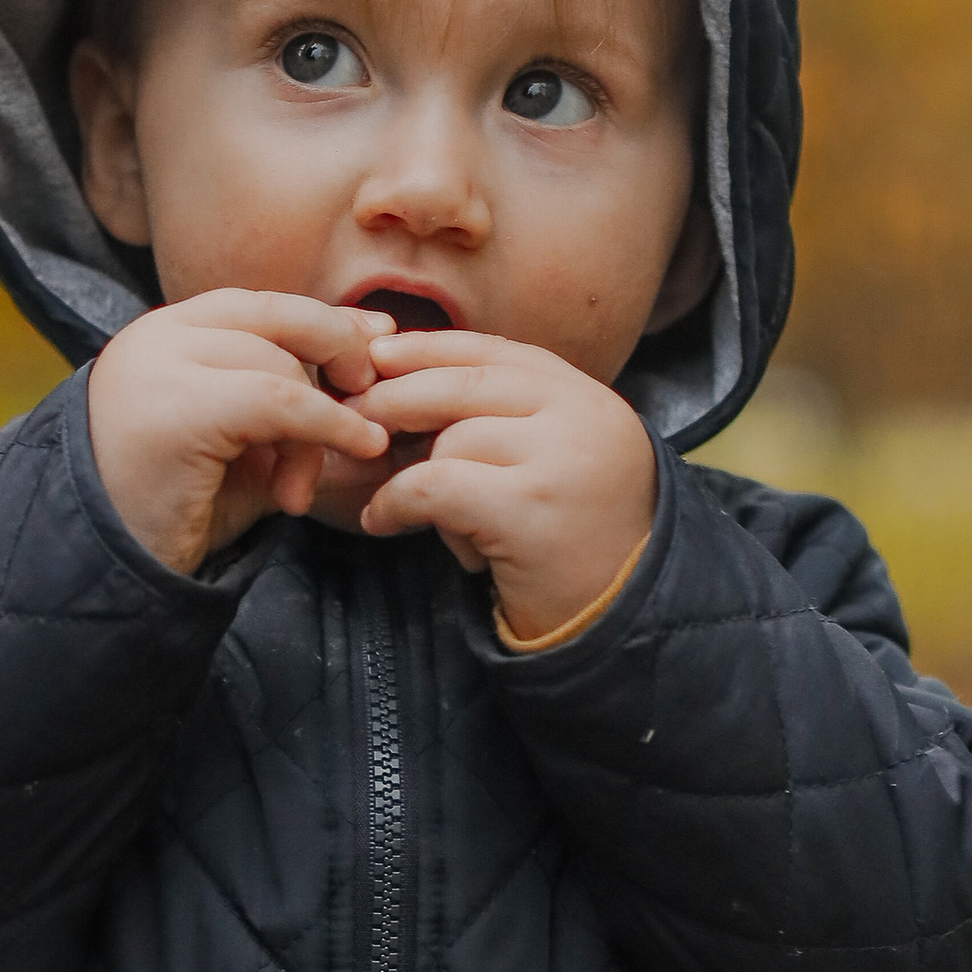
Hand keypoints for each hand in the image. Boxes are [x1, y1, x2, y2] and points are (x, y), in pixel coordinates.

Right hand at [85, 291, 396, 575]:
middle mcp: (156, 337)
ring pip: (280, 364)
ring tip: (300, 489)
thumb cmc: (170, 511)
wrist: (101, 571)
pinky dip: (327, 425)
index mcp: (165, 335)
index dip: (325, 320)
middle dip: (337, 354)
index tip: (377, 338)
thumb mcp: (241, 444)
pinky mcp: (178, 408)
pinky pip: (279, 400)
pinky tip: (356, 448)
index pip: (260, 305)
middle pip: (277, 319)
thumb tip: (371, 346)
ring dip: (319, 425)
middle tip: (368, 406)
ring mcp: (160, 366)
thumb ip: (292, 398)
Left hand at [355, 331, 657, 640]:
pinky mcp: (528, 508)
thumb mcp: (550, 462)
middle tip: (351, 421)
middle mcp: (582, 416)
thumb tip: (396, 375)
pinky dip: (396, 502)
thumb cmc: (570, 546)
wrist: (620, 623)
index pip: (496, 351)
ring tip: (429, 521)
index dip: (429, 348)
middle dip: (395, 398)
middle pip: (465, 383)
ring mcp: (560, 459)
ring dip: (418, 479)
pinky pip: (433, 485)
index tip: (377, 354)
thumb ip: (500, 418)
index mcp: (587, 398)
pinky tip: (382, 522)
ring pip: (450, 439)